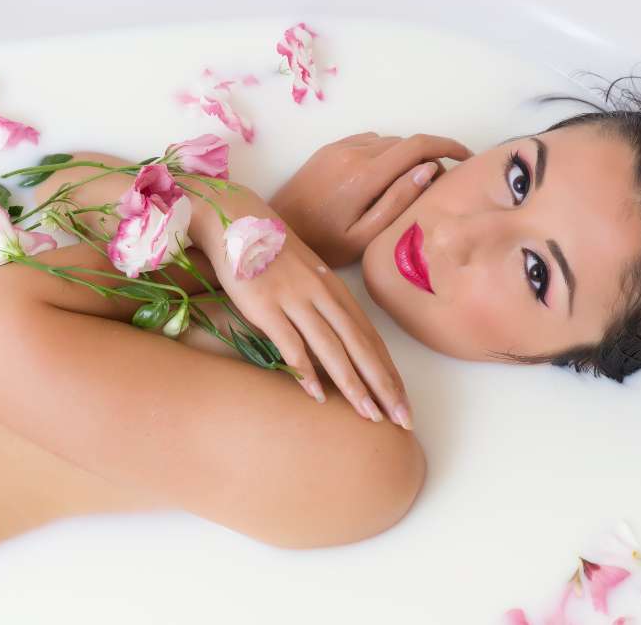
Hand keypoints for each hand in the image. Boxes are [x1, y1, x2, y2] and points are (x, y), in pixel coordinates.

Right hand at [185, 180, 413, 428]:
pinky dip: (305, 370)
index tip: (404, 403)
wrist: (236, 219)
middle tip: (401, 420)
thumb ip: (325, 306)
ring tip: (369, 415)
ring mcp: (295, 300)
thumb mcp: (307, 277)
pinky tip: (317, 395)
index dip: (390, 373)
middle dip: (383, 386)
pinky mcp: (266, 306)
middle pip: (361, 347)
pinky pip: (290, 343)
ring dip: (352, 384)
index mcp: (336, 291)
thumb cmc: (271, 253)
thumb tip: (341, 342)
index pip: (371, 339)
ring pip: (332, 348)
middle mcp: (323, 296)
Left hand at [269, 132, 472, 267]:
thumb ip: (397, 202)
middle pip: (405, 142)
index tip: (466, 159)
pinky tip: (381, 179)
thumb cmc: (321, 245)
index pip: (417, 146)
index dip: (448, 147)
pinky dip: (385, 154)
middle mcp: (353, 152)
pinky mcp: (329, 150)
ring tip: (409, 186)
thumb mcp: (363, 237)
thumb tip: (428, 171)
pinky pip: (368, 142)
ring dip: (406, 157)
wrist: (274, 233)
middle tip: (436, 186)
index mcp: (364, 175)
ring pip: (387, 141)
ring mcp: (339, 148)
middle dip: (429, 157)